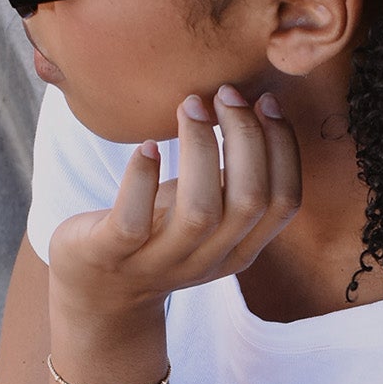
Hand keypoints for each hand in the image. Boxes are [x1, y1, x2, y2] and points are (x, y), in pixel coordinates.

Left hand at [46, 85, 299, 327]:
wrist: (99, 290)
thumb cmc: (157, 231)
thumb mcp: (207, 210)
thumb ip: (234, 178)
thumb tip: (259, 106)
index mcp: (240, 249)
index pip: (283, 203)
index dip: (283, 149)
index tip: (266, 101)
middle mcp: (207, 260)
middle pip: (250, 202)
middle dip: (246, 138)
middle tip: (224, 94)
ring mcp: (159, 261)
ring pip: (200, 212)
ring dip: (200, 149)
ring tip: (191, 106)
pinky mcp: (112, 254)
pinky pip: (133, 220)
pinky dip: (142, 178)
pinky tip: (147, 147)